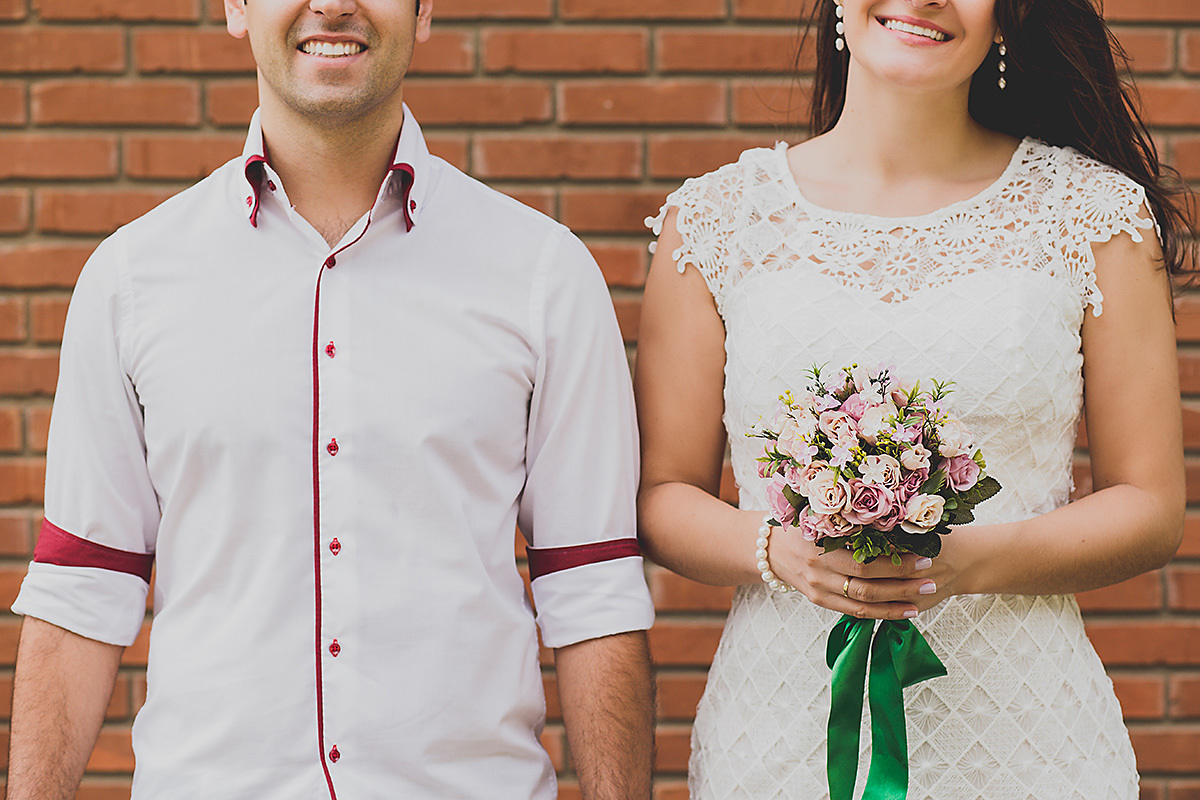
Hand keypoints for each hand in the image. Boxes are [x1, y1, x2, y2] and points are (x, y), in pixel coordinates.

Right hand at [768, 531, 938, 619]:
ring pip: (861, 605)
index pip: (864, 563)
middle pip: (866, 587)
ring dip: (894, 605)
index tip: (923, 557)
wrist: (770, 549)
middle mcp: (818, 574)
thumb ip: (849, 519)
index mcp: (820, 549)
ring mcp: (818, 591)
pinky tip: (899, 612)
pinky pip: (852, 613)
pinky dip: (878, 614)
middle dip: (902, 585)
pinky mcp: (819, 602)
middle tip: (931, 580)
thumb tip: (895, 518)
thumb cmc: (801, 526)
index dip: (895, 564)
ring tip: (920, 602)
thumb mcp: (819, 515)